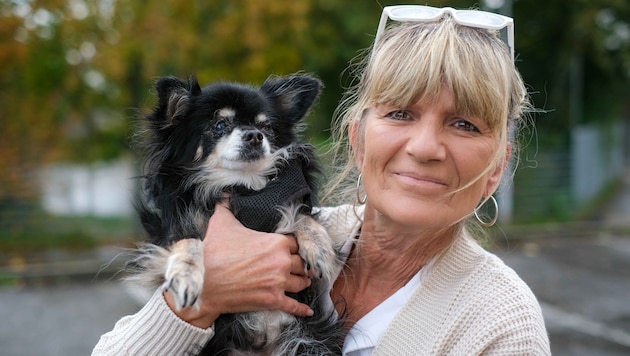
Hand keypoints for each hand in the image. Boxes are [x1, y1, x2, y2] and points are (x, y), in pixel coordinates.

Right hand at [165, 201, 312, 327]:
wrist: (202, 282)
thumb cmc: (214, 251)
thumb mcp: (222, 222)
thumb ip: (227, 206)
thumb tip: (225, 194)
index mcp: (277, 242)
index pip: (296, 243)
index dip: (294, 246)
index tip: (293, 249)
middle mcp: (282, 262)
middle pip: (301, 263)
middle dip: (300, 265)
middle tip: (300, 266)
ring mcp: (278, 283)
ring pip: (301, 283)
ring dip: (302, 282)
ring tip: (302, 282)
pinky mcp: (272, 301)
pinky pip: (293, 306)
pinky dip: (301, 310)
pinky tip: (307, 311)